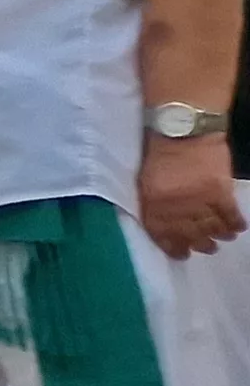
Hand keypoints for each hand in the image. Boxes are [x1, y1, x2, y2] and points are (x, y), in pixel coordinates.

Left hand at [138, 133, 241, 257]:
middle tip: (206, 249)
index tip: (181, 254)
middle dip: (198, 245)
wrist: (184, 130)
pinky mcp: (220, 191)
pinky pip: (230, 214)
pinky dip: (236, 223)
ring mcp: (199, 200)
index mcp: (153, 203)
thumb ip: (154, 205)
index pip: (162, 234)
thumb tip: (166, 226)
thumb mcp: (147, 181)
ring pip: (212, 227)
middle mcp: (175, 206)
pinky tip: (238, 228)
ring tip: (221, 240)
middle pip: (190, 234)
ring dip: (218, 236)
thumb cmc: (161, 154)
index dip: (173, 247)